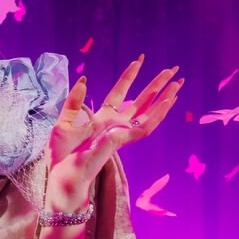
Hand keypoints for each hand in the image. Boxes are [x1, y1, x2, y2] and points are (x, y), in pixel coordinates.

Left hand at [45, 57, 181, 204]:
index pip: (119, 93)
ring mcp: (121, 134)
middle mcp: (114, 125)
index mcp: (101, 119)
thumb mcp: (62, 124)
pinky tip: (168, 102)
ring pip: (149, 113)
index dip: (129, 76)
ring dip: (164, 98)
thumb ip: (73, 103)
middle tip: (172, 70)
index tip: (138, 60)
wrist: (62, 177)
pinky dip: (158, 115)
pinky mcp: (124, 143)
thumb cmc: (60, 156)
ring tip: (178, 83)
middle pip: (140, 101)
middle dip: (156, 85)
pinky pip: (145, 128)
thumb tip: (84, 81)